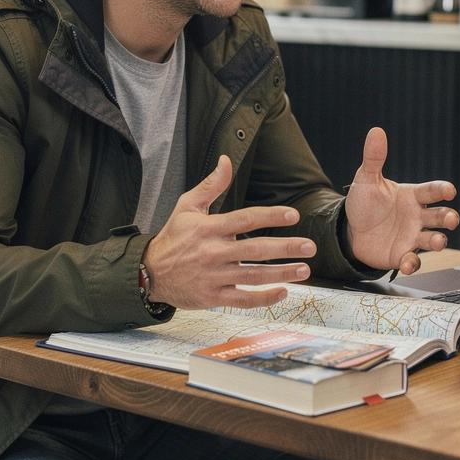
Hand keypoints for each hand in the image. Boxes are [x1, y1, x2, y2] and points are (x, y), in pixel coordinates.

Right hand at [143, 155, 315, 309]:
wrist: (149, 272)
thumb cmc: (172, 238)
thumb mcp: (187, 206)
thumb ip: (211, 185)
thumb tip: (226, 160)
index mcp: (209, 228)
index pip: (245, 219)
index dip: (271, 216)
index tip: (293, 215)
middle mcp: (213, 252)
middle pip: (255, 250)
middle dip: (285, 248)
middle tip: (309, 247)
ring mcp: (214, 277)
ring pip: (253, 276)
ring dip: (282, 274)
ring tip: (304, 269)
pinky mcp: (213, 297)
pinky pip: (243, 299)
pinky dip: (264, 298)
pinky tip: (283, 292)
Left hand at [344, 127, 458, 274]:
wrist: (350, 231)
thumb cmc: (364, 203)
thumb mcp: (366, 180)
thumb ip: (374, 158)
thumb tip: (376, 132)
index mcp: (412, 196)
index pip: (432, 191)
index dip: (442, 190)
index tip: (450, 190)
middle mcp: (418, 217)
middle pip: (440, 216)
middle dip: (448, 218)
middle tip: (451, 219)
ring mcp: (412, 237)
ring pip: (433, 239)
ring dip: (438, 241)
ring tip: (438, 241)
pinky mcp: (402, 255)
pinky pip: (413, 260)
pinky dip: (412, 263)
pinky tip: (408, 262)